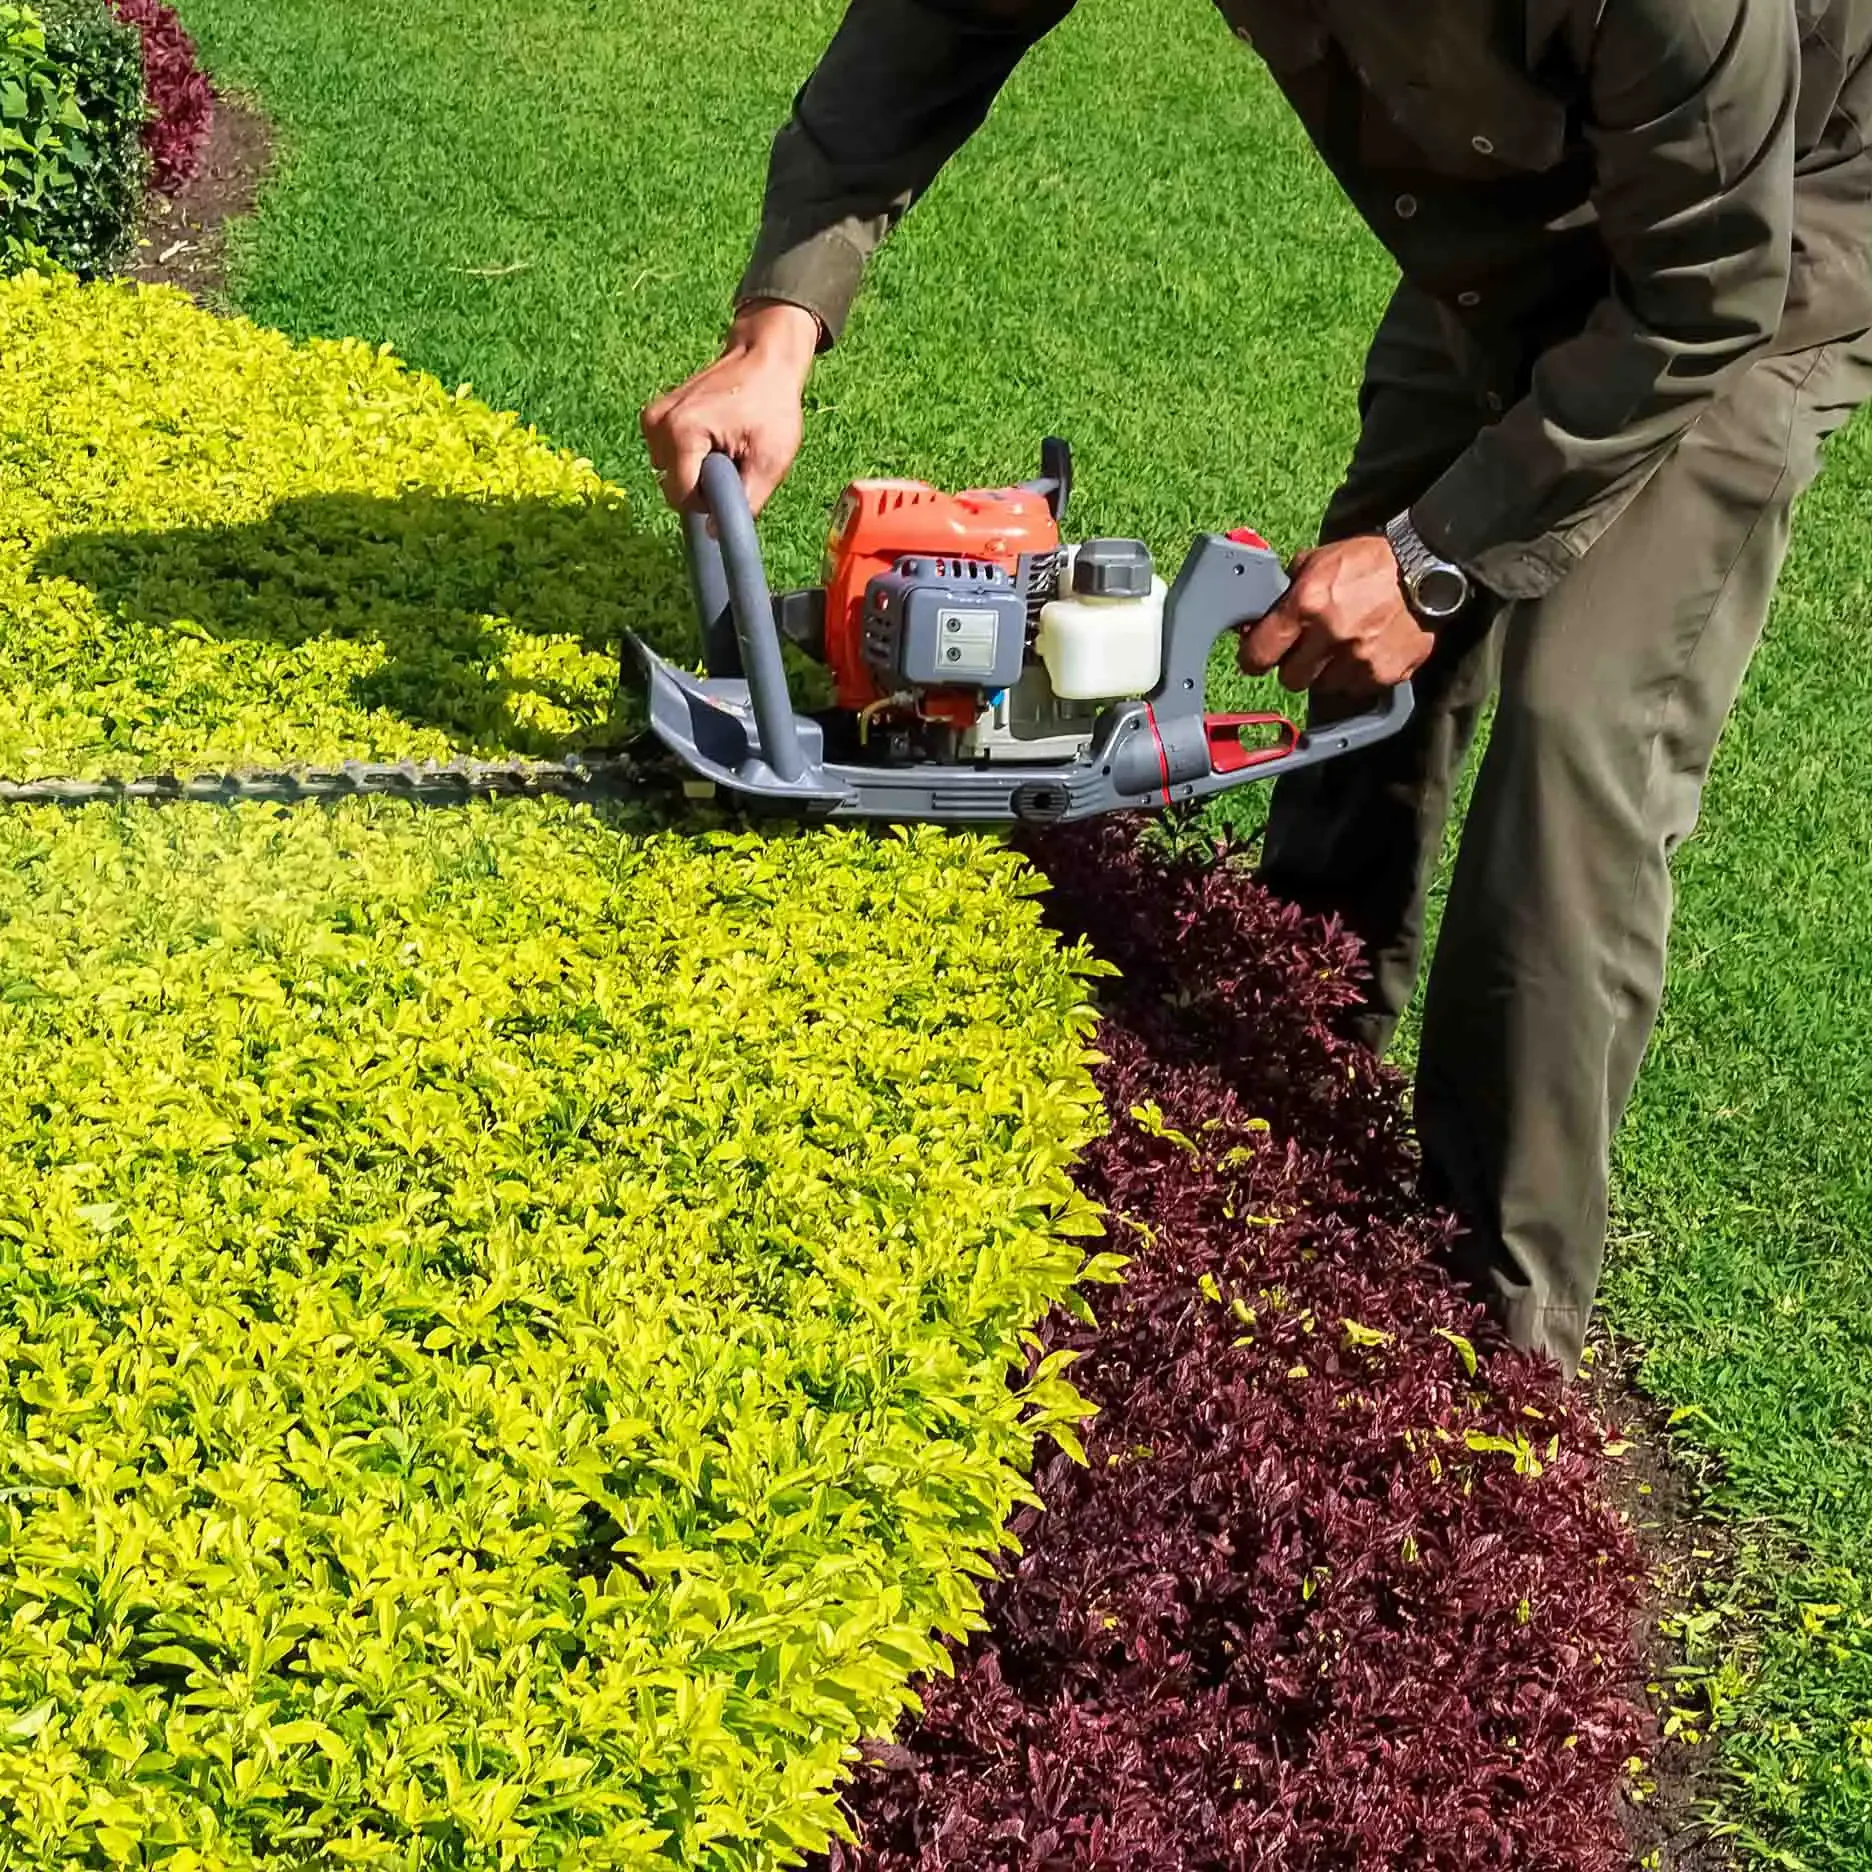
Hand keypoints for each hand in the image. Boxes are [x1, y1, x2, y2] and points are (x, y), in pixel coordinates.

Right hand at [640, 300, 820, 513]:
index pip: (680, 498)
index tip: (734, 482)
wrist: (763, 359)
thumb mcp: (771, 461)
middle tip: (734, 461)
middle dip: (703, 487)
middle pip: (673, 488)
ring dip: (697, 473)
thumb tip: (714, 534)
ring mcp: (651, 419)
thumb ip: (745, 503)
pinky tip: (713, 439)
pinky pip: (668, 458)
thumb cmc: (772, 407)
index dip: (708, 502)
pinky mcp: (653, 417)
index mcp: (681, 433)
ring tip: (726, 447)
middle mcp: (657, 425)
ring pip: (670, 475)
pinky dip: (690, 457)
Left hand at [1236, 534, 1436, 695]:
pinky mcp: (1384, 674)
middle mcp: (1331, 634)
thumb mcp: (1319, 561)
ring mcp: (1359, 658)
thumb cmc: (1368, 562)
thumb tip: (1257, 620)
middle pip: (1290, 679)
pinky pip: (1356, 689)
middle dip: (1294, 666)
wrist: (1426, 568)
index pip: (1258, 653)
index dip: (1254, 658)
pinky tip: (1365, 652)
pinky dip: (1356, 676)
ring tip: (1343, 646)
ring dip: (1327, 673)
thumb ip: (1286, 590)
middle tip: (1307, 650)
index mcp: (1307, 604)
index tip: (1258, 657)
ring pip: (1323, 688)